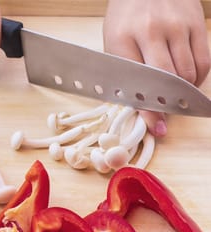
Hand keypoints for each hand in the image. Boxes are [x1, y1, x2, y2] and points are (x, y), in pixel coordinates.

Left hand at [103, 0, 209, 135]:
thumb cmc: (125, 19)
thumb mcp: (114, 44)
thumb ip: (124, 75)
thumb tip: (141, 110)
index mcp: (122, 38)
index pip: (137, 83)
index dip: (149, 110)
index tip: (157, 127)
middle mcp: (151, 31)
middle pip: (167, 80)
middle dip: (168, 105)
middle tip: (167, 115)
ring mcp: (176, 26)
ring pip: (187, 73)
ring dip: (182, 92)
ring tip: (173, 96)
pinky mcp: (196, 23)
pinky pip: (203, 61)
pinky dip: (197, 78)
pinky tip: (187, 81)